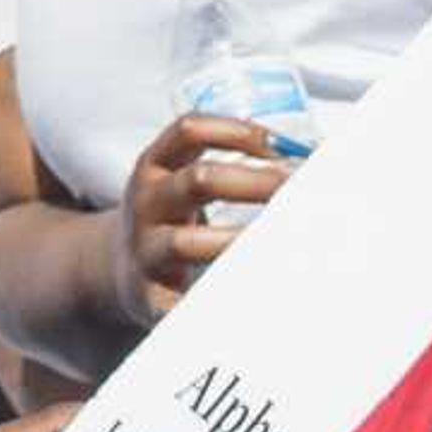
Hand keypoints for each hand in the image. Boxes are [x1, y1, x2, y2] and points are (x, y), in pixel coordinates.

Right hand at [110, 116, 294, 325]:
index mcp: (154, 167)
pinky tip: (255, 296)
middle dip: (255, 183)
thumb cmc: (172, 219)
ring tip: (283, 244)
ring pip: (187, 242)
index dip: (237, 131)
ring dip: (238, 241)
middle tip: (298, 192)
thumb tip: (312, 159)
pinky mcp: (151, 296)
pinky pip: (183, 301)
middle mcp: (146, 204)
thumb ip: (230, 165)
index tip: (282, 145)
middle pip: (198, 182)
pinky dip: (217, 299)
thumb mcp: (182, 182)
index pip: (190, 131)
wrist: (120, 270)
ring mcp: (145, 250)